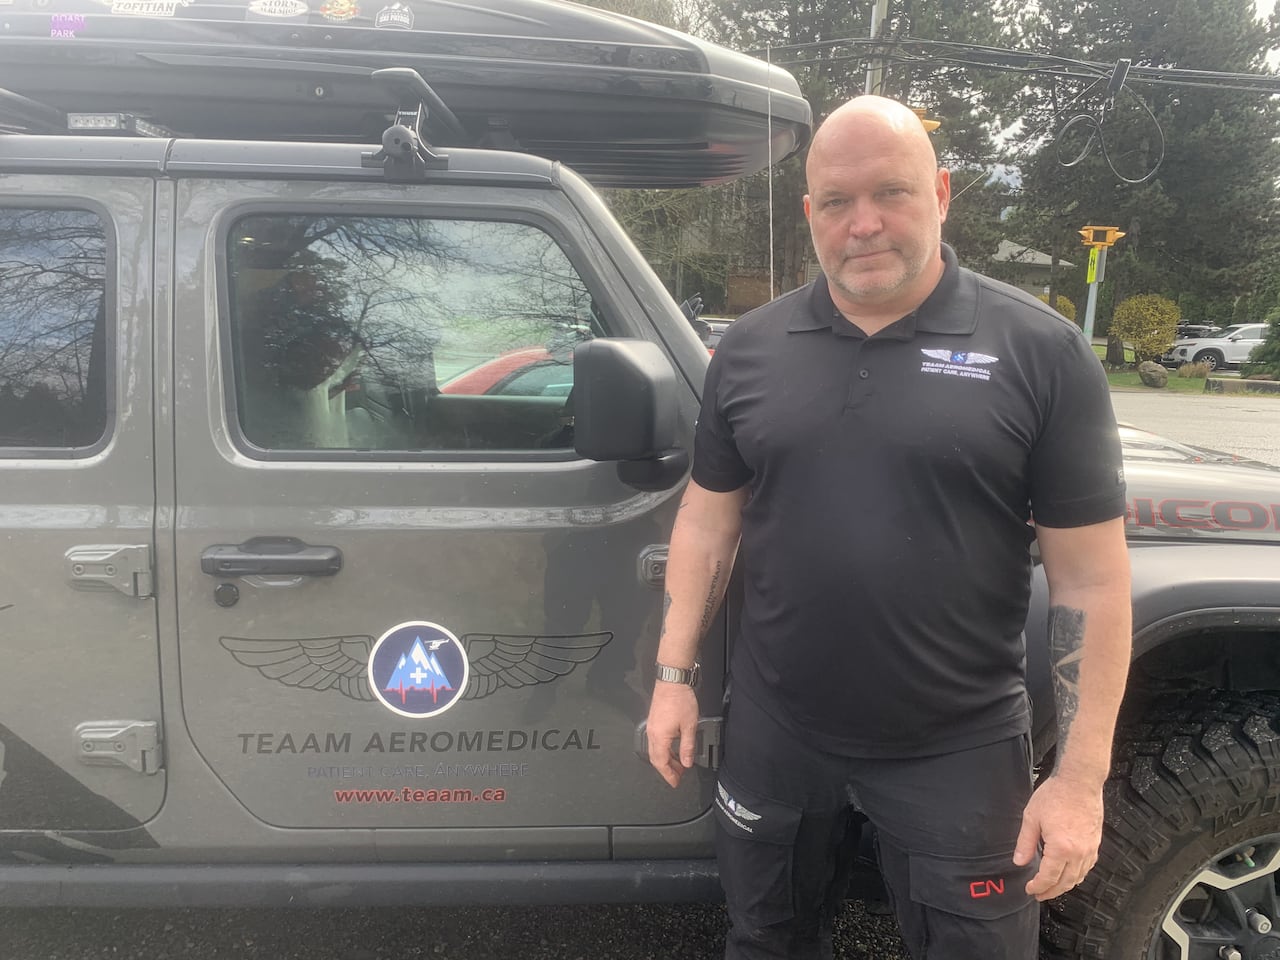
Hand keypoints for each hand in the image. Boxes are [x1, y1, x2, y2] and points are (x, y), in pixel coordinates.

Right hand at [645, 682, 698, 787]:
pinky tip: (673, 748)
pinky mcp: (654, 721)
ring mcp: (651, 727)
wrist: (672, 681)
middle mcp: (652, 733)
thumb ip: (688, 746)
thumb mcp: (689, 726)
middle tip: (679, 775)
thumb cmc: (680, 700)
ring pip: (655, 750)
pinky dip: (664, 749)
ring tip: (679, 763)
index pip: (662, 763)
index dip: (669, 775)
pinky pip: (656, 741)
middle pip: (656, 759)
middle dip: (668, 769)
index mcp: (660, 737)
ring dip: (666, 759)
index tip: (676, 782)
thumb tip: (687, 762)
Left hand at [1013, 774, 1103, 900]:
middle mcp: (1078, 853)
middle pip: (1065, 882)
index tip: (1030, 889)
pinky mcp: (1096, 843)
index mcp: (1061, 848)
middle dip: (1051, 891)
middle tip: (1039, 894)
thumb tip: (1019, 861)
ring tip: (1052, 888)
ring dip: (1065, 886)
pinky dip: (1077, 875)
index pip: (1048, 877)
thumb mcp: (1032, 818)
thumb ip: (1025, 843)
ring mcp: (1090, 849)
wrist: (1080, 782)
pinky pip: (1088, 867)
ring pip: (1078, 877)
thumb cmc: (1055, 795)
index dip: (1038, 886)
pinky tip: (1070, 874)